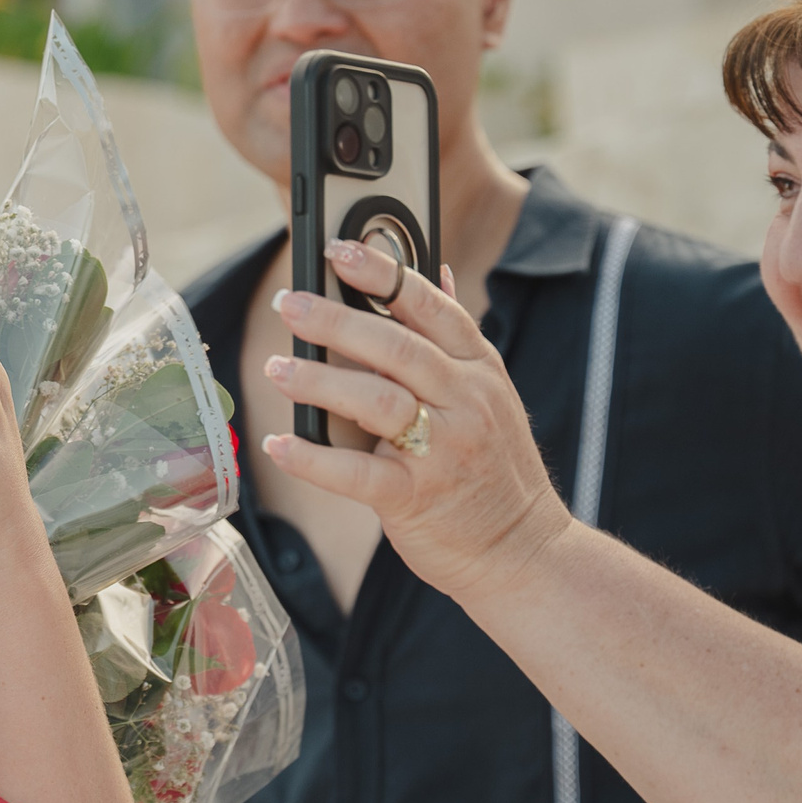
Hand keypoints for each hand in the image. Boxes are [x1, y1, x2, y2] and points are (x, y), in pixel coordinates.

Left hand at [260, 236, 572, 602]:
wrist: (523, 552)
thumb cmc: (494, 469)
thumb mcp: (491, 393)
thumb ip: (457, 338)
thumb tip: (441, 272)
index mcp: (480, 369)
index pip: (432, 306)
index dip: (384, 272)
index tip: (338, 249)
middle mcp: (466, 402)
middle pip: (396, 346)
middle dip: (336, 319)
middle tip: (288, 303)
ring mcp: (444, 451)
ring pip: (376, 401)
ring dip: (319, 381)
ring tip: (278, 368)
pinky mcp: (418, 499)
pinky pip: (358, 473)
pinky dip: (312, 458)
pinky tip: (279, 443)